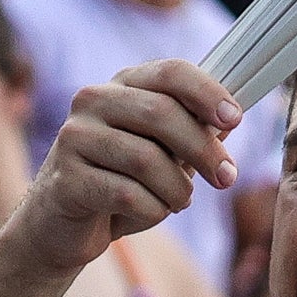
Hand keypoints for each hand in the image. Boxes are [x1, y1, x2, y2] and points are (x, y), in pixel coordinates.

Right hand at [22, 60, 237, 275]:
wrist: (61, 225)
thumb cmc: (121, 182)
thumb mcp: (161, 152)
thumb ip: (191, 131)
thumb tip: (231, 119)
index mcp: (122, 85)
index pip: (170, 72)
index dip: (207, 92)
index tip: (235, 119)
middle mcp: (93, 101)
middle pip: (161, 113)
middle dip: (203, 149)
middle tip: (226, 178)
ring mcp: (74, 138)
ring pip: (146, 159)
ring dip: (177, 189)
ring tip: (178, 201)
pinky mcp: (66, 179)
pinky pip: (127, 195)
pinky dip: (152, 211)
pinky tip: (150, 213)